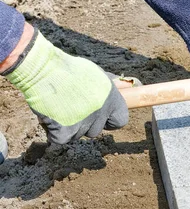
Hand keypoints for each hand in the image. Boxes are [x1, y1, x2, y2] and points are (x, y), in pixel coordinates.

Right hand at [4, 30, 128, 143]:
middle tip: (73, 108)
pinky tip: (51, 114)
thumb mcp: (97, 73)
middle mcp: (100, 113)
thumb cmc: (69, 69)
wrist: (45, 70)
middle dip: (86, 123)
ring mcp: (82, 124)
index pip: (121, 120)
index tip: (102, 117)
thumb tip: (125, 88)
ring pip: (78, 135)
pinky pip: (61, 139)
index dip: (110, 120)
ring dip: (69, 126)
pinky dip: (54, 131)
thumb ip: (109, 86)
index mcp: (111, 98)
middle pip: (96, 130)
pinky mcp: (64, 133)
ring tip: (60, 107)